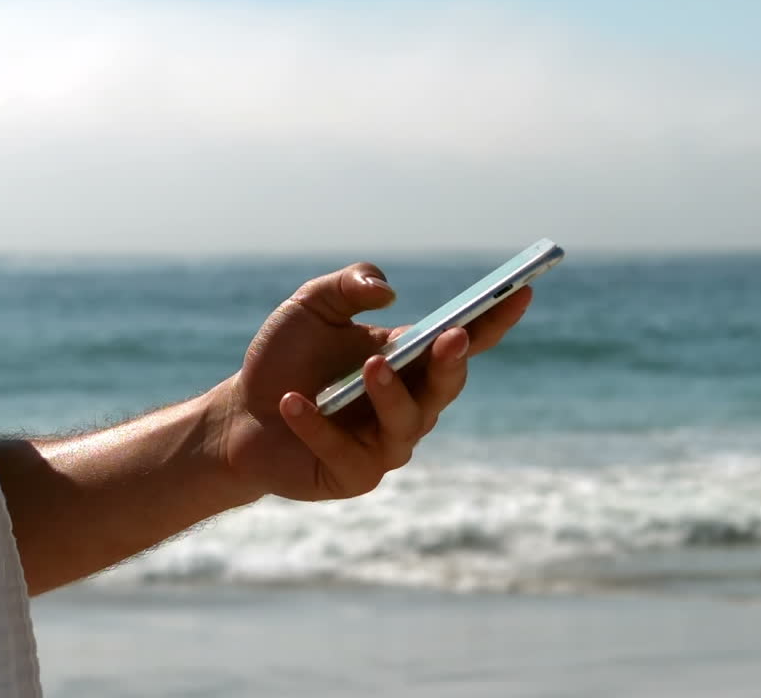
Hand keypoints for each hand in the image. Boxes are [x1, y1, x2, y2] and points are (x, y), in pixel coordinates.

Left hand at [219, 262, 531, 501]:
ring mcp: (384, 445)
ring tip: (370, 368)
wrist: (239, 415)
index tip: (522, 290)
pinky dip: (319, 427)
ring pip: (406, 424)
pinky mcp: (352, 475)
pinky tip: (294, 402)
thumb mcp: (310, 306)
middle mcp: (409, 405)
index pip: (464, 341)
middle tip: (449, 336)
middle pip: (445, 387)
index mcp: (409, 361)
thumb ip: (348, 285)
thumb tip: (387, 291)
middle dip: (452, 363)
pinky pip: (346, 453)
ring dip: (391, 395)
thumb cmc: (283, 359)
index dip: (495, 320)